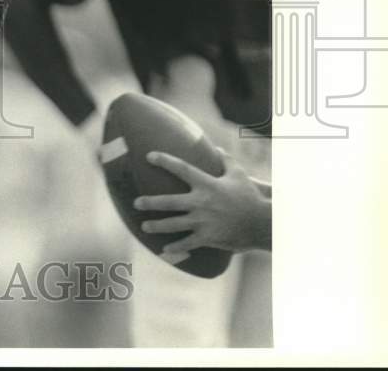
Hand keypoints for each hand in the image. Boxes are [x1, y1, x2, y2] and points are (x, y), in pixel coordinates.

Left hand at [134, 149, 271, 253]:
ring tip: (144, 225)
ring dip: (157, 226)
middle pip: (169, 201)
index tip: (149, 156)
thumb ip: (226, 161)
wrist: (263, 223)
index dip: (164, 161)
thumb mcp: (238, 175)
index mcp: (207, 184)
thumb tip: (217, 148)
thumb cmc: (250, 197)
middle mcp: (201, 202)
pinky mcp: (208, 237)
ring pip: (173, 224)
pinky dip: (175, 247)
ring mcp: (203, 221)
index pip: (181, 168)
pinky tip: (164, 249)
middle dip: (150, 202)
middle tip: (136, 202)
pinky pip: (187, 243)